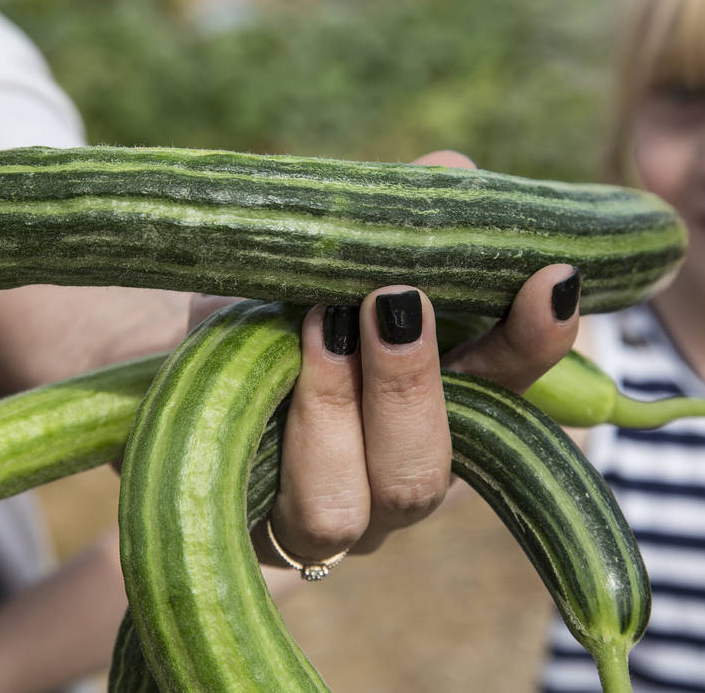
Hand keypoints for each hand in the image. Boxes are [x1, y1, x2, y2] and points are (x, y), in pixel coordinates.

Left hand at [261, 151, 579, 568]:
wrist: (156, 347)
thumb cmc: (260, 307)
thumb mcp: (322, 263)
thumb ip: (390, 228)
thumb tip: (454, 172)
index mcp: (430, 416)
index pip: (505, 395)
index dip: (531, 346)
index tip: (548, 278)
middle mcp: (383, 481)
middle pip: (427, 476)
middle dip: (410, 387)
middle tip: (390, 299)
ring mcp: (317, 519)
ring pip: (345, 510)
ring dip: (333, 409)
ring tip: (313, 325)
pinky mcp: (243, 532)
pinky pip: (261, 515)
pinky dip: (272, 439)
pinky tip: (254, 378)